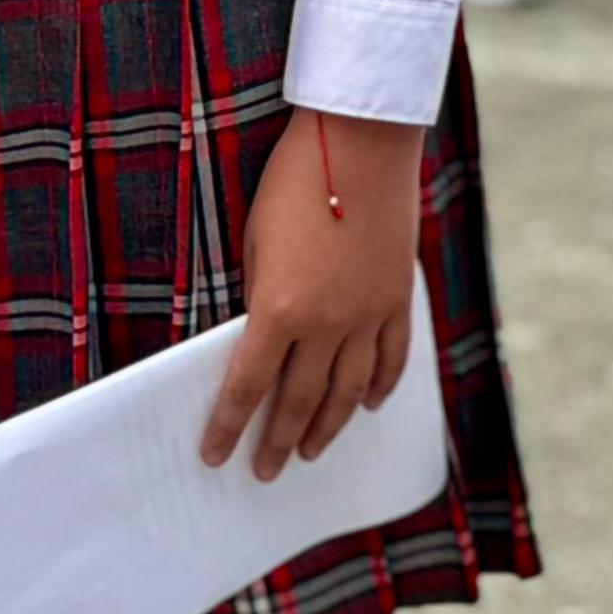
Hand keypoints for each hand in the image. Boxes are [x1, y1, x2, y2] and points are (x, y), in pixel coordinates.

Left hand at [200, 110, 422, 481]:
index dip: (229, 426)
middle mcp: (328, 323)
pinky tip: (370, 406)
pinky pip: (392, 357)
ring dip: (328, 427)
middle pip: (299, 400)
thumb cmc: (295, 182)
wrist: (362, 142)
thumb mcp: (256, 241)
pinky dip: (381, 387)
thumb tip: (264, 337)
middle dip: (278, 442)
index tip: (215, 456)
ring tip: (312, 452)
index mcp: (279, 309)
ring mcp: (369, 313)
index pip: (248, 386)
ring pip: (349, 391)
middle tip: (264, 471)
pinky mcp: (398, 297)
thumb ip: (260, 296)